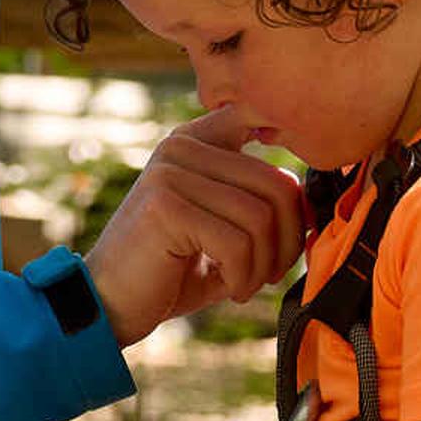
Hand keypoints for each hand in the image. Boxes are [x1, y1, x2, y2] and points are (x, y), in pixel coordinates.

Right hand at [83, 106, 309, 345]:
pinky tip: (230, 290)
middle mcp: (181, 145)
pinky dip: (245, 277)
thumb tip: (312, 199)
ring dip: (266, 264)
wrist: (107, 304)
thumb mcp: (218, 227)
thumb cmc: (169, 271)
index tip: (293, 203)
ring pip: (260, 217)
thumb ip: (256, 204)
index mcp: (194, 140)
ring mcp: (171, 172)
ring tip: (247, 283)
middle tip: (271, 272)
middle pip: (277, 184)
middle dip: (287, 239)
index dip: (290, 144)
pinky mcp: (166, 206)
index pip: (257, 115)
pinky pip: (237, 243)